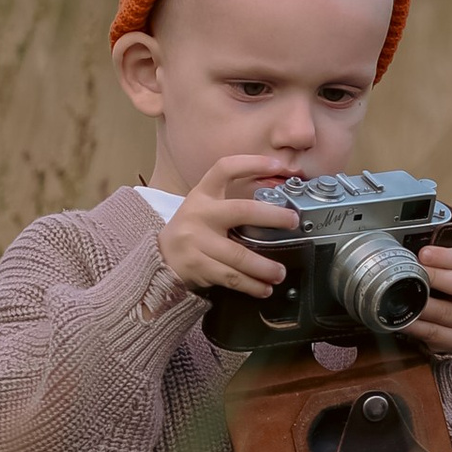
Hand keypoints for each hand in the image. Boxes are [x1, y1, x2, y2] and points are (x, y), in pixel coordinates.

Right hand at [153, 155, 305, 298]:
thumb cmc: (191, 233)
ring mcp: (196, 240)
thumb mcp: (204, 211)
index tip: (277, 166)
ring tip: (280, 272)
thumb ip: (233, 206)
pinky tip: (264, 288)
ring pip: (239, 254)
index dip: (252, 163)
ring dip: (265, 266)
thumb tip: (278, 208)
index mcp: (202, 195)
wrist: (158, 260)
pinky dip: (251, 285)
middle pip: (241, 210)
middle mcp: (199, 214)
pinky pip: (231, 277)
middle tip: (293, 221)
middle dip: (272, 216)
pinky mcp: (197, 265)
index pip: (225, 169)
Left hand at [413, 243, 451, 358]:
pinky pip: (435, 333)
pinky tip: (403, 320)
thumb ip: (438, 262)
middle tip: (415, 272)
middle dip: (437, 277)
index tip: (424, 253)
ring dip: (423, 304)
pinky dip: (416, 326)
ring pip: (447, 312)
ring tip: (404, 297)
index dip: (446, 256)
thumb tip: (409, 248)